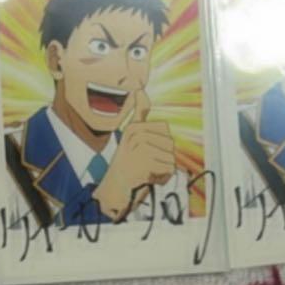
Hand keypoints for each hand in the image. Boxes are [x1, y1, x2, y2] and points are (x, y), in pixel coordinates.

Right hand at [93, 91, 175, 220]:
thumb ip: (139, 114)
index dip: (160, 146)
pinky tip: (148, 181)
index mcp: (134, 129)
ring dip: (162, 170)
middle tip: (144, 168)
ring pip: (170, 157)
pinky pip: (169, 169)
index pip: (165, 132)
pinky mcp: (146, 164)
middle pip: (170, 144)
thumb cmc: (124, 167)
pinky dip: (162, 178)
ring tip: (145, 174)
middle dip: (162, 159)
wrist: (113, 193)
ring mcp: (140, 150)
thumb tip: (140, 90)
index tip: (144, 155)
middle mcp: (136, 136)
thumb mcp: (131, 138)